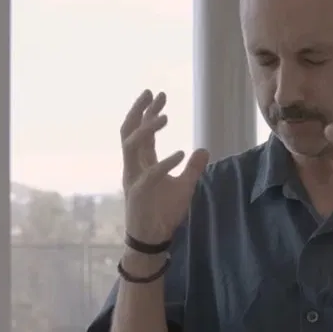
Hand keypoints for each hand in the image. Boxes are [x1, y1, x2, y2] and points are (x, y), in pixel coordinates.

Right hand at [120, 90, 209, 244]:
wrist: (152, 238)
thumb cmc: (164, 213)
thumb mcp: (184, 187)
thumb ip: (193, 168)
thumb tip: (203, 149)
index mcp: (141, 163)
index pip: (140, 131)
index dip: (148, 112)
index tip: (159, 95)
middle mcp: (133, 167)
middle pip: (128, 131)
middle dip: (139, 110)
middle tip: (153, 93)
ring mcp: (133, 179)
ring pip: (131, 146)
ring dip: (147, 129)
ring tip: (165, 116)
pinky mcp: (139, 193)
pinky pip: (150, 174)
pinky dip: (164, 162)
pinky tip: (180, 154)